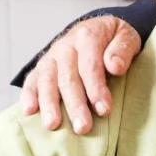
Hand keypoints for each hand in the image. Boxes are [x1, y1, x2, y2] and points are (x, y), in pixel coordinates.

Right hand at [20, 15, 141, 134]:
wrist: (98, 28)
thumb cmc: (115, 38)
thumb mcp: (127, 36)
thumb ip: (122, 50)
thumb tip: (115, 66)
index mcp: (87, 37)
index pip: (90, 66)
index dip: (96, 89)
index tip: (104, 110)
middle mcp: (66, 46)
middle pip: (68, 77)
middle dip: (75, 105)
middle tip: (82, 127)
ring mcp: (51, 57)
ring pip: (47, 81)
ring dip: (49, 104)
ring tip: (53, 125)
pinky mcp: (42, 67)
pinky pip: (32, 80)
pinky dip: (28, 95)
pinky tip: (28, 111)